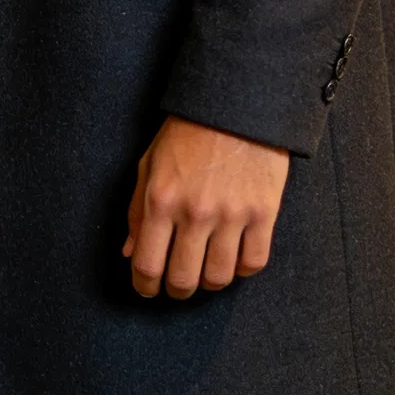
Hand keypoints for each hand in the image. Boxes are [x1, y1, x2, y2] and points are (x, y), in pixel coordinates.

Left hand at [124, 117, 287, 299]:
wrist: (236, 103)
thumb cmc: (187, 133)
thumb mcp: (150, 165)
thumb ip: (137, 211)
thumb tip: (130, 254)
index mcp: (160, 200)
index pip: (147, 265)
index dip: (144, 287)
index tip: (148, 290)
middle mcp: (194, 212)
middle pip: (183, 280)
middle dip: (176, 291)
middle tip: (178, 286)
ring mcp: (231, 214)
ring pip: (219, 278)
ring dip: (210, 282)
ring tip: (206, 270)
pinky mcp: (263, 212)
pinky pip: (253, 263)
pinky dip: (242, 269)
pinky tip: (234, 257)